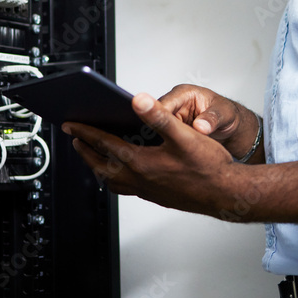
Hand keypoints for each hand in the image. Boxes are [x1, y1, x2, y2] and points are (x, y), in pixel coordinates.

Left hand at [62, 93, 236, 216]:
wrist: (227, 194)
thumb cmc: (209, 167)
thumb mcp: (184, 135)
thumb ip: (159, 116)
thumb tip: (138, 100)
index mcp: (141, 163)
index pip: (104, 144)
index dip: (85, 131)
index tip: (71, 124)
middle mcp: (139, 179)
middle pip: (101, 164)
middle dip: (85, 150)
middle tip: (75, 139)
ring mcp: (146, 191)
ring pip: (111, 180)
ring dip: (99, 166)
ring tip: (94, 156)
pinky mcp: (156, 196)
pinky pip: (126, 188)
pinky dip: (116, 178)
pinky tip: (124, 172)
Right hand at [159, 84, 261, 162]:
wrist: (230, 126)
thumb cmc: (227, 114)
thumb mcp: (224, 114)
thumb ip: (212, 118)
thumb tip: (200, 126)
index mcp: (184, 93)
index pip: (164, 104)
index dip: (159, 117)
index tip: (159, 132)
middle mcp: (174, 104)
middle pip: (154, 117)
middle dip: (155, 132)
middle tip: (158, 148)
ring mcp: (171, 118)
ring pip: (155, 129)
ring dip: (157, 141)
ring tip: (161, 155)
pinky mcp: (170, 131)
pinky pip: (161, 138)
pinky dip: (162, 147)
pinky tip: (164, 157)